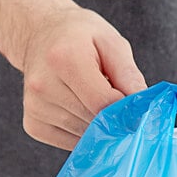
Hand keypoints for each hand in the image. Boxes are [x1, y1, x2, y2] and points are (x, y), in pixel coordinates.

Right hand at [20, 5, 146, 149]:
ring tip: (92, 98)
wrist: (39, 34)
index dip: (124, 110)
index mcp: (64, 59)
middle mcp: (43, 86)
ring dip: (97, 126)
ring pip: (84, 137)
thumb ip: (129, 75)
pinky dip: (83, 133)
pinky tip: (79, 109)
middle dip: (111, 117)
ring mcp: (35, 108)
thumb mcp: (111, 42)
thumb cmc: (79, 36)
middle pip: (94, 122)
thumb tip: (142, 109)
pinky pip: (71, 143)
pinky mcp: (33, 125)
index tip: (134, 106)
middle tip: (112, 97)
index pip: (104, 104)